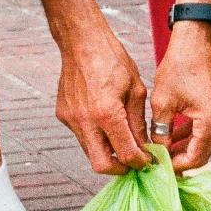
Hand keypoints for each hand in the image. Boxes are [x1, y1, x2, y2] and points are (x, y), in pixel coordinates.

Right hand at [57, 29, 153, 175]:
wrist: (82, 41)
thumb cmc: (112, 59)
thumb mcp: (135, 89)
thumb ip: (138, 122)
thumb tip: (144, 146)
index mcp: (108, 113)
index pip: (125, 154)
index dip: (140, 162)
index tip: (148, 160)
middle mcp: (86, 121)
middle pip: (101, 165)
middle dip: (119, 168)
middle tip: (132, 161)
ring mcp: (71, 119)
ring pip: (89, 152)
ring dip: (106, 152)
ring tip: (120, 140)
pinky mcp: (63, 115)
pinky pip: (81, 135)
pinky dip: (94, 136)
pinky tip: (103, 121)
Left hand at [148, 27, 210, 172]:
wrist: (196, 39)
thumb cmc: (180, 65)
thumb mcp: (163, 101)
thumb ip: (160, 131)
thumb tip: (155, 151)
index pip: (195, 158)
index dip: (175, 166)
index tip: (158, 167)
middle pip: (202, 153)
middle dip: (180, 159)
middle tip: (159, 162)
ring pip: (205, 142)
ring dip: (185, 147)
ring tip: (162, 149)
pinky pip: (206, 129)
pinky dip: (191, 134)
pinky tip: (173, 134)